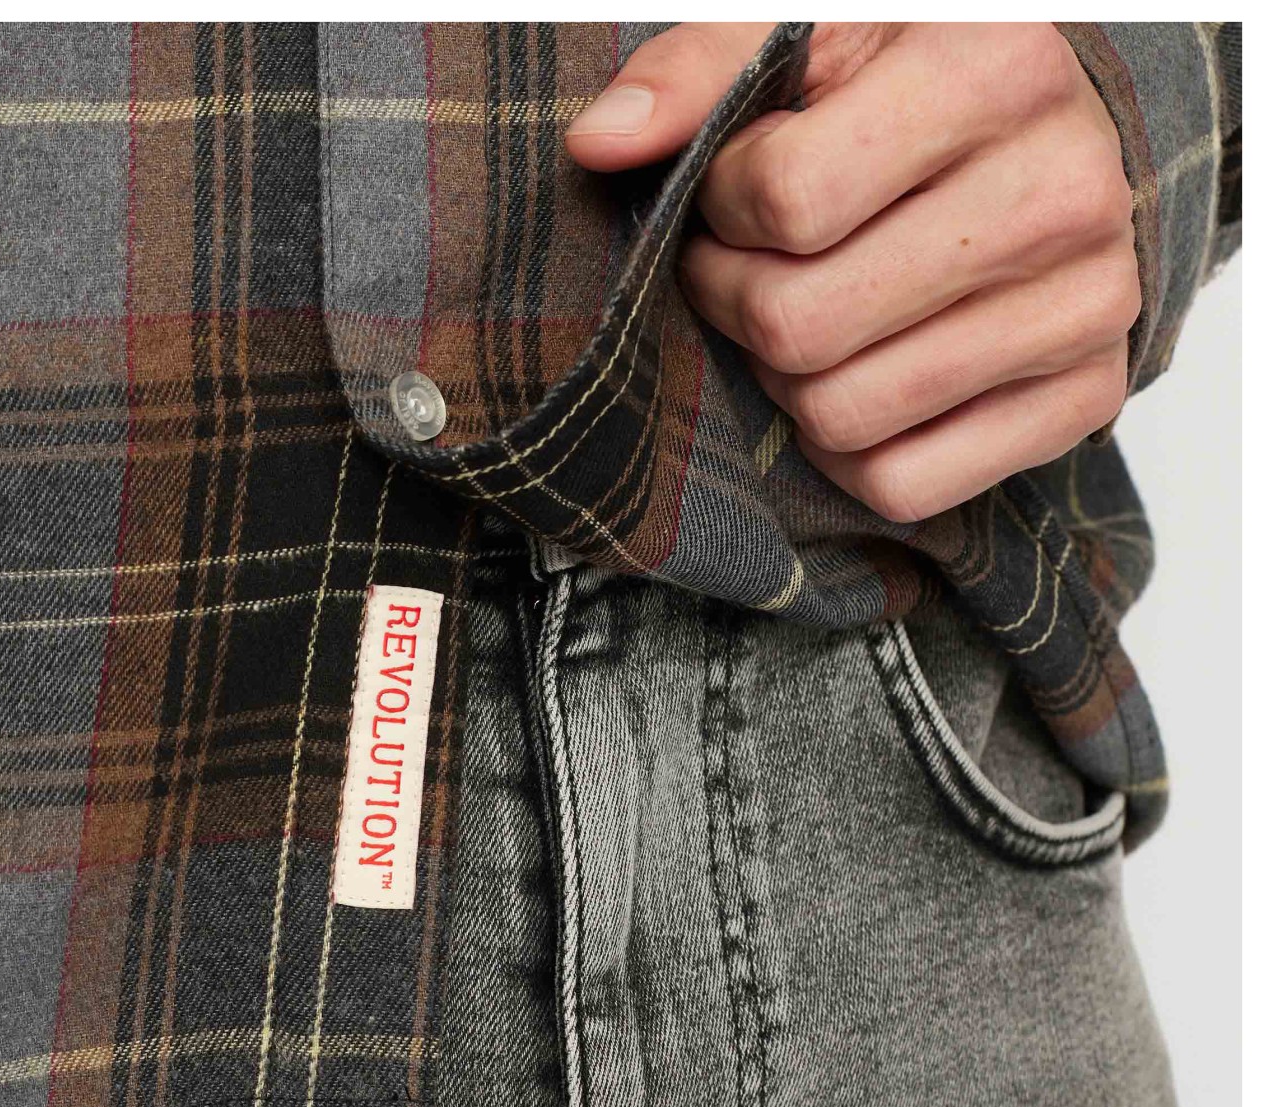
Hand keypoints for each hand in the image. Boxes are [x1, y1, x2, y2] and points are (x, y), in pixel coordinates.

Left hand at [565, 24, 1139, 522]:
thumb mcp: (813, 37)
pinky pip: (903, 485)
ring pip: (843, 417)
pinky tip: (855, 383)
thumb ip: (701, 71)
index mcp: (995, 67)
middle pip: (802, 327)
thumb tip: (597, 141)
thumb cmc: (915, 87)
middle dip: (741, 306)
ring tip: (806, 322)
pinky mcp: (1086, 400)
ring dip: (788, 384)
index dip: (723, 211)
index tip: (732, 198)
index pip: (786, 201)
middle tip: (750, 275)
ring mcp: (1087, 307)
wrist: (1068, 143)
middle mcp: (1062, 191)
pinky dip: (847, 457)